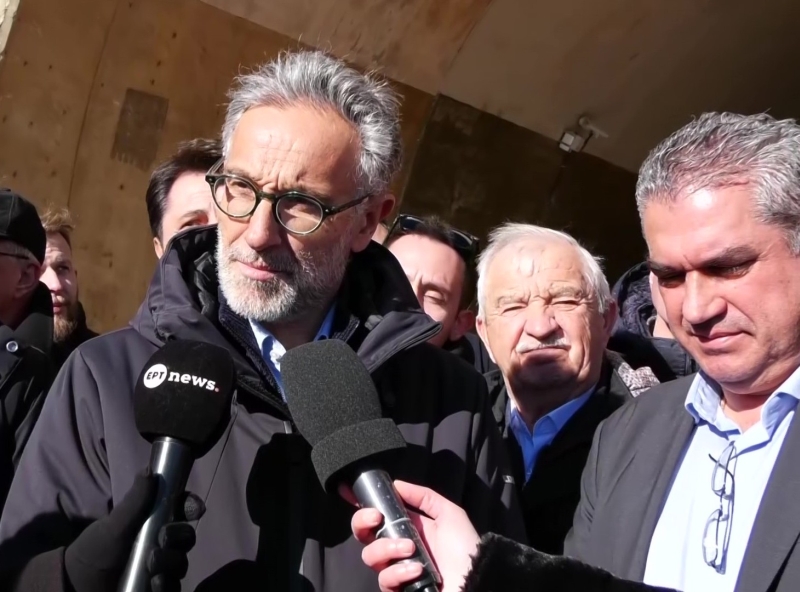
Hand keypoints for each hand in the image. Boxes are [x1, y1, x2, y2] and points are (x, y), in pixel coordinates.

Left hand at [64, 471, 205, 591]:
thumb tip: (149, 470)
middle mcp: (162, 543)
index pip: (182, 509)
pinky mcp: (158, 588)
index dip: (192, 506)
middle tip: (162, 539)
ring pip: (181, 562)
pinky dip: (167, 584)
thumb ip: (134, 501)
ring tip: (151, 566)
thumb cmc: (95, 550)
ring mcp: (161, 568)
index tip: (194, 508)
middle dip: (179, 536)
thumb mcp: (113, 525)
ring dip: (171, 562)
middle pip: (186, 536)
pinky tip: (154, 583)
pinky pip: (175, 586)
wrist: (77, 586)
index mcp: (153, 522)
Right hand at [351, 480, 479, 591]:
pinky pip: (384, 580)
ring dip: (388, 548)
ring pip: (370, 556)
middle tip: (377, 518)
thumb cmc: (464, 548)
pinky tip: (417, 571)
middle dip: (363, 522)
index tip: (347, 491)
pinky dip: (399, 572)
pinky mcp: (398, 590)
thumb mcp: (449, 513)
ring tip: (410, 550)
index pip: (377, 515)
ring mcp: (396, 570)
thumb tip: (396, 484)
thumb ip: (423, 496)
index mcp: (408, 528)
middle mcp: (397, 548)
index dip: (360, 504)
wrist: (476, 581)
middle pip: (363, 534)